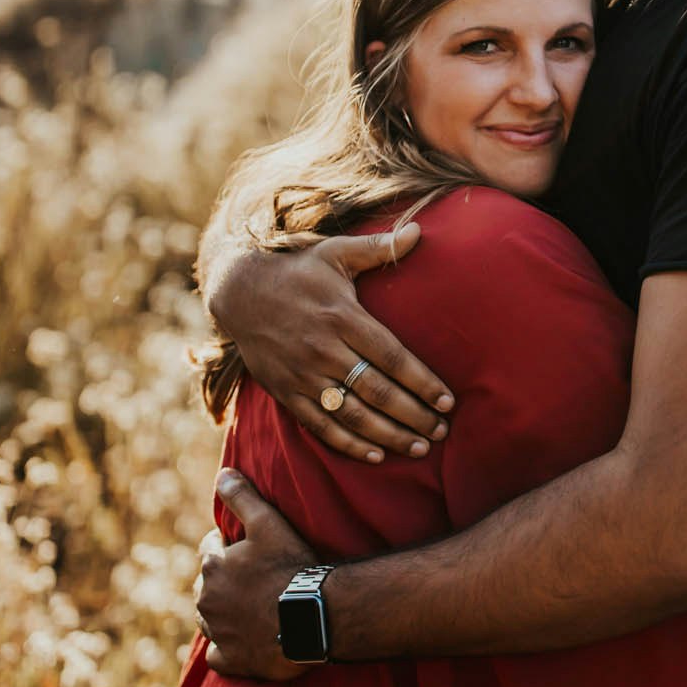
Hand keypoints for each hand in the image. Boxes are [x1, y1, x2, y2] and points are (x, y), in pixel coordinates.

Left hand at [196, 471, 319, 680]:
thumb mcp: (268, 523)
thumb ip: (242, 497)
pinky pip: (219, 655)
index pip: (210, 549)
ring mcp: (218, 632)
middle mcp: (207, 600)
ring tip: (252, 607)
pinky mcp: (231, 660)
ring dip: (225, 612)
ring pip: (211, 618)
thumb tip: (222, 474)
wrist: (312, 616)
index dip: (229, 546)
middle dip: (224, 580)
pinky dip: (227, 649)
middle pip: (208, 584)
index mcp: (212, 566)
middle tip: (254, 579)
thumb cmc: (291, 567)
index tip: (249, 549)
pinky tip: (243, 643)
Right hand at [211, 226, 455, 460]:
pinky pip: (321, 426)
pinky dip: (349, 444)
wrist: (238, 291)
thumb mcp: (334, 253)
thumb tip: (420, 231)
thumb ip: (378, 248)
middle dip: (414, 416)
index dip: (422, 382)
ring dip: (389, 435)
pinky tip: (376, 455)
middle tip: (442, 432)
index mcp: (342, 317)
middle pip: (377, 391)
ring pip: (352, 415)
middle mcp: (323, 349)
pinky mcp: (286, 392)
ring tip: (419, 447)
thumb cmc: (296, 271)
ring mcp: (303, 374)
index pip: (392, 357)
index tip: (448, 401)